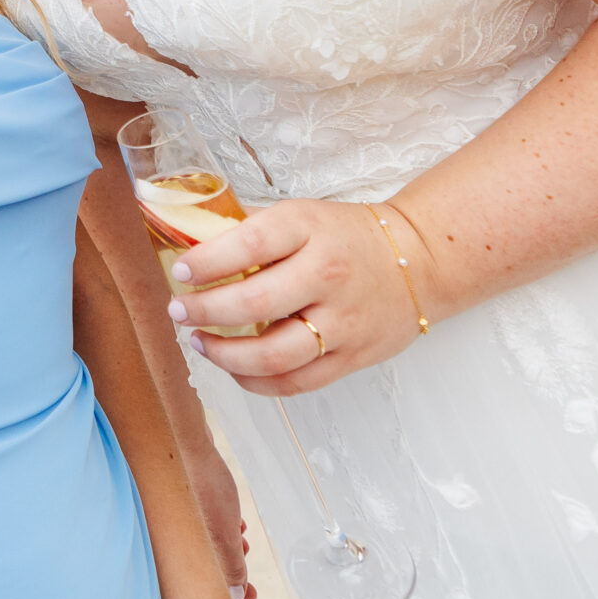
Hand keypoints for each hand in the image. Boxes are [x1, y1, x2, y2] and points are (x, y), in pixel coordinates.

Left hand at [166, 197, 434, 395]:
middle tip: (178, 311)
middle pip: (254, 303)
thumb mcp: (301, 215)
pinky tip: (234, 369)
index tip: (179, 272)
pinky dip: (256, 382)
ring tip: (199, 342)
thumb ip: (252, 229)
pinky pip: (296, 382)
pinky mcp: (353, 357)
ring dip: (225, 354)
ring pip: (274, 354)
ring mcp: (343, 321)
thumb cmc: (347, 236)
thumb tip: (191, 239)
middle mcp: (327, 275)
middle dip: (204, 310)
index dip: (206, 261)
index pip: (249, 244)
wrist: (419, 260)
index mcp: (309, 229)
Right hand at [184, 443, 253, 598]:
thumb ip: (232, 566)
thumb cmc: (199, 482)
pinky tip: (230, 519)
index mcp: (184, 552)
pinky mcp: (179, 504)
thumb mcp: (225, 534)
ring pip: (204, 546)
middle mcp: (174, 539)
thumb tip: (236, 594)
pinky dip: (218, 527)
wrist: (183, 440)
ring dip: (227, 545)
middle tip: (245, 566)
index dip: (229, 595)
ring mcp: (175, 521)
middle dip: (230, 568)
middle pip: (205, 567)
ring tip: (240, 537)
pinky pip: (200, 526)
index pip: (204, 586)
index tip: (248, 593)